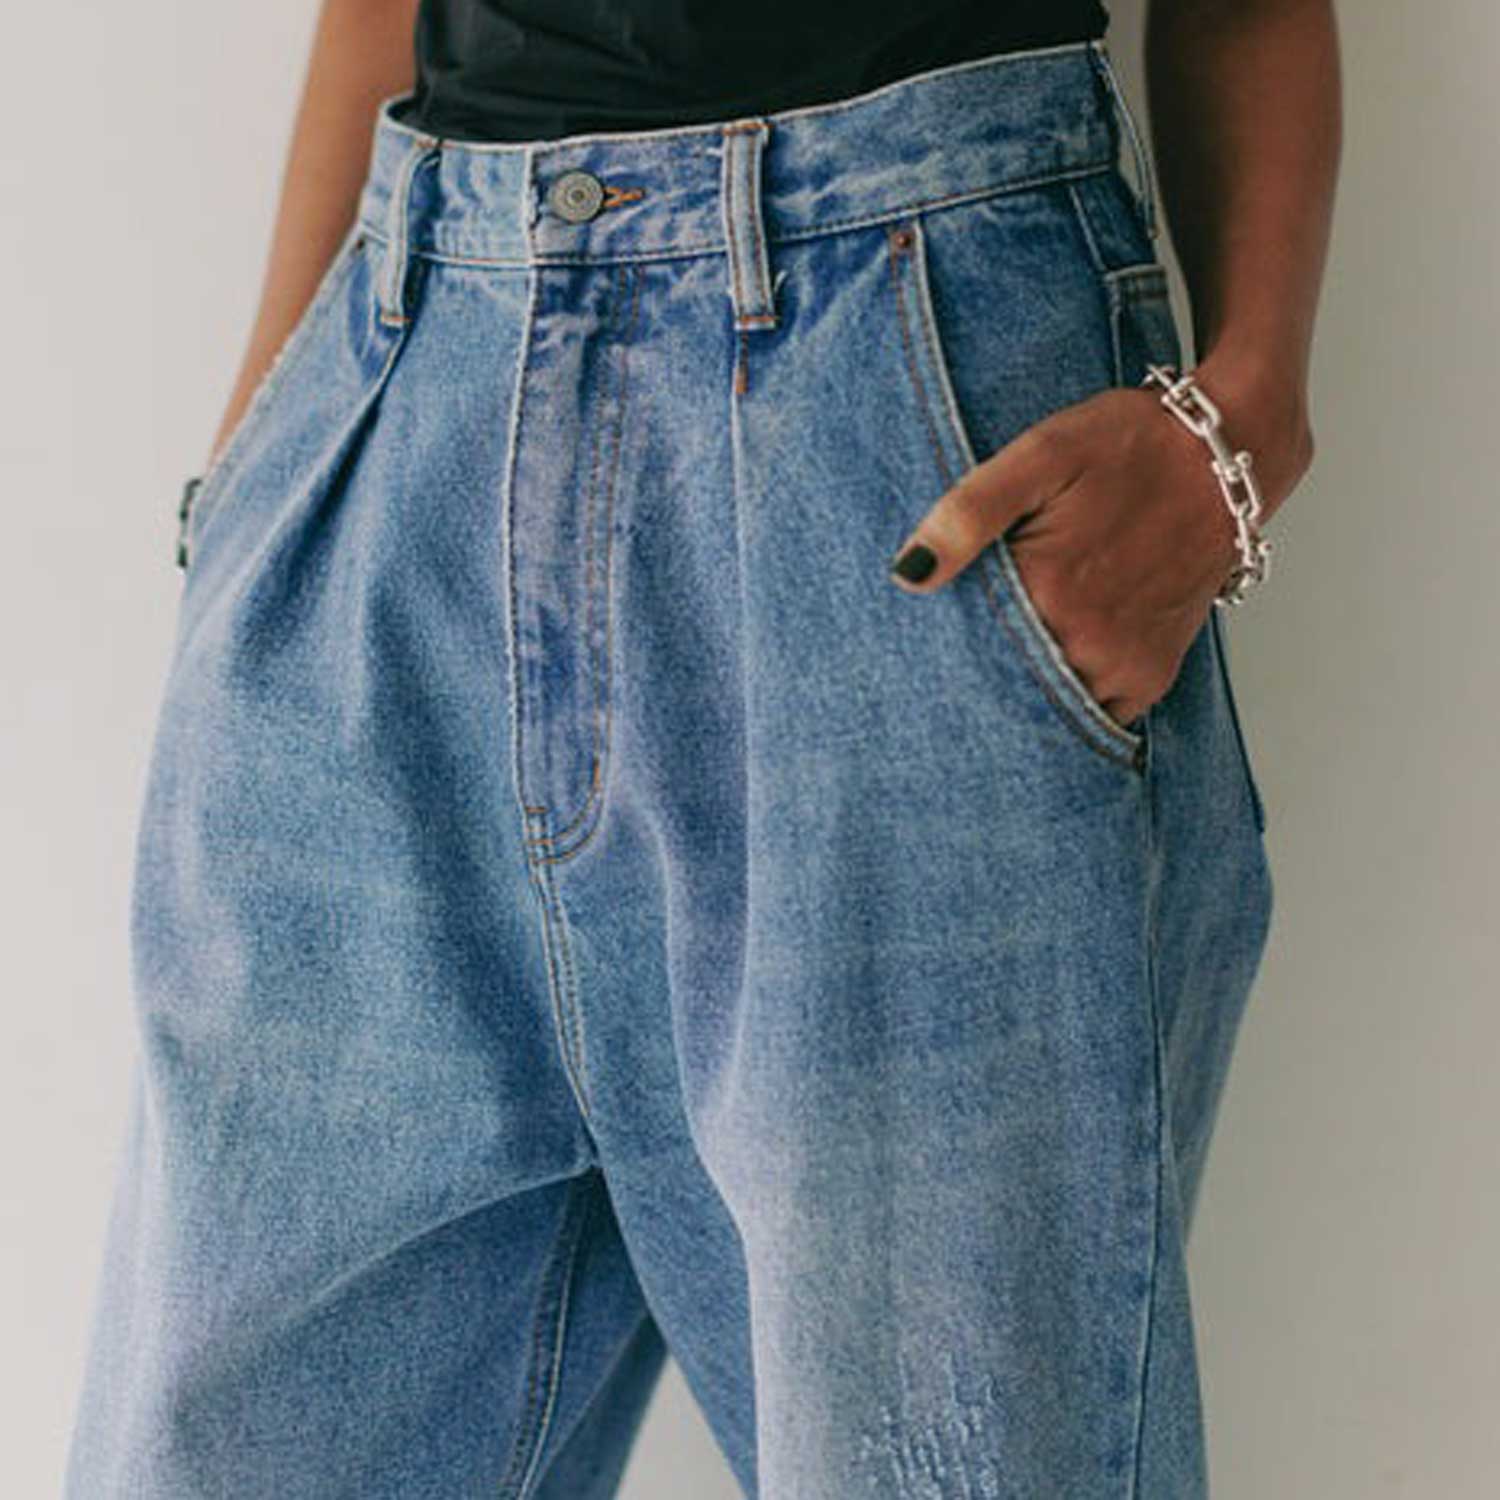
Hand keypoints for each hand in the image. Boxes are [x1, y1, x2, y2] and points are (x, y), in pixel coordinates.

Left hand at [887, 377, 1310, 728]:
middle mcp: (1087, 639)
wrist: (1227, 455)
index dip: (938, 647)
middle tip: (951, 661)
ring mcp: (1124, 663)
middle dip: (975, 677)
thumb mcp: (1039, 455)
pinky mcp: (1152, 673)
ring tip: (1004, 657)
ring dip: (1022, 692)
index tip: (921, 645)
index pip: (963, 650)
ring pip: (1048, 707)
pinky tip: (1050, 667)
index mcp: (1048, 590)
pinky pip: (1096, 711)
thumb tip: (909, 573)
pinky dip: (1068, 699)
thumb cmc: (1126, 446)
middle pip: (1003, 683)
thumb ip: (969, 512)